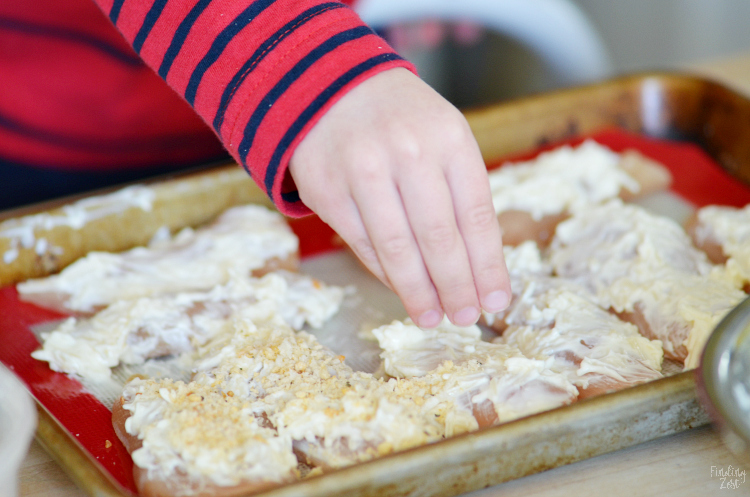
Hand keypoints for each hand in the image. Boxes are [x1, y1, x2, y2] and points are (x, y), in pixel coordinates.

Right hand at [289, 67, 509, 327]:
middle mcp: (408, 153)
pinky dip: (384, 272)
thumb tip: (477, 269)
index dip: (487, 266)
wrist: (332, 86)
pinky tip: (401, 289)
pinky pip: (362, 243)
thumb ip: (461, 193)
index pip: (476, 216)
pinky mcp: (327, 190)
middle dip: (455, 286)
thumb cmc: (402, 121)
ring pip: (397, 247)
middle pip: (439, 238)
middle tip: (465, 318)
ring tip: (431, 317)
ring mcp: (363, 171)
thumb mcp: (444, 138)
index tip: (495, 301)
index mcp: (450, 138)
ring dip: (418, 291)